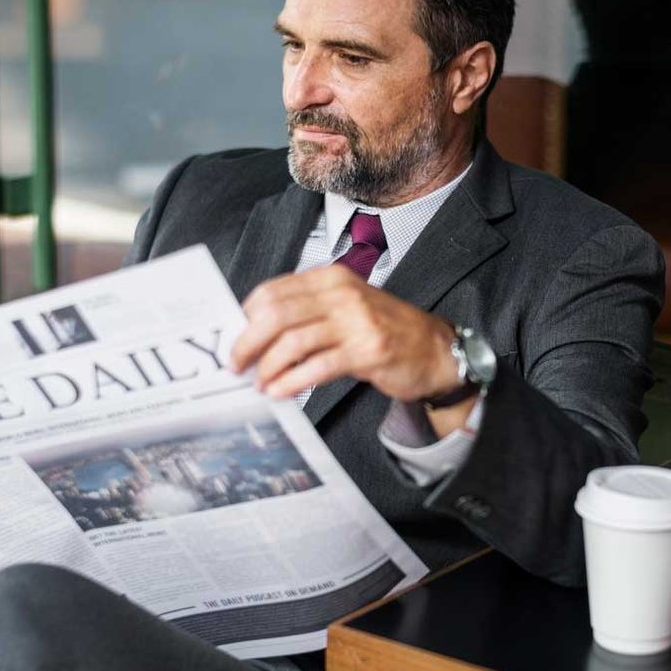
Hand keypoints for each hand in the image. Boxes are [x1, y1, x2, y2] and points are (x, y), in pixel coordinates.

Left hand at [232, 266, 460, 403]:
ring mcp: (356, 321)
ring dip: (268, 366)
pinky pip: (317, 366)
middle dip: (248, 342)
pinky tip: (280, 392)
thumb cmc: (385, 331)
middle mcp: (342, 293)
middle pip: (276, 314)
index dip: (246, 317)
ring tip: (260, 383)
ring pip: (293, 341)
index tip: (234, 339)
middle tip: (236, 364)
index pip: (273, 291)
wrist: (435, 350)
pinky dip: (291, 381)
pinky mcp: (367, 350)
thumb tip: (255, 334)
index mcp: (331, 278)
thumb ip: (307, 314)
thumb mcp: (345, 309)